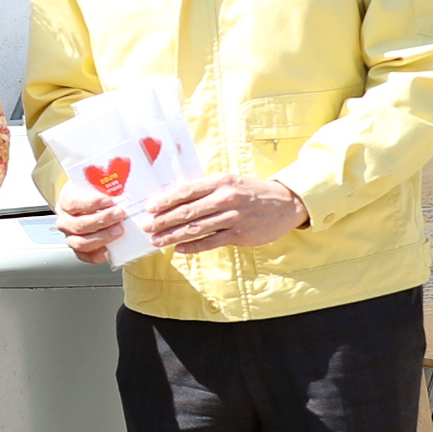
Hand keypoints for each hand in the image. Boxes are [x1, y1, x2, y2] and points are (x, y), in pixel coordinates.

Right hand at [53, 183, 124, 265]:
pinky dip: (99, 254)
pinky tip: (111, 248)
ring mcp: (70, 237)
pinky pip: (86, 257)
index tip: (108, 200)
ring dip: (103, 237)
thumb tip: (121, 188)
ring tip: (119, 230)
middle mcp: (65, 222)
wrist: (85, 207)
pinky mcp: (78, 251)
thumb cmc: (91, 196)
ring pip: (81, 242)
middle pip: (79, 225)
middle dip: (102, 220)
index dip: (91, 203)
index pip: (73, 203)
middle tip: (119, 214)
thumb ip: (103, 188)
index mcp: (65, 203)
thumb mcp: (93, 186)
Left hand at [146, 174, 308, 253]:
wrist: (286, 203)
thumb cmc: (252, 192)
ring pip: (196, 228)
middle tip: (146, 227)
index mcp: (221, 182)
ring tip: (156, 240)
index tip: (149, 207)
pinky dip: (193, 246)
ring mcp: (233, 218)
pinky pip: (211, 242)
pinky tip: (179, 249)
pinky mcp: (240, 235)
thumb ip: (206, 190)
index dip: (166, 200)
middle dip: (163, 220)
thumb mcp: (230, 182)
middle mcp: (226, 198)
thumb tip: (175, 199)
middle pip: (188, 211)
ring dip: (173, 235)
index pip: (187, 191)